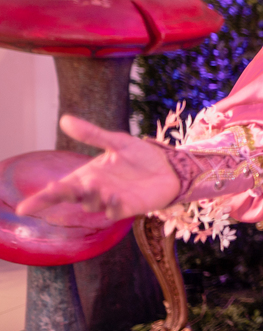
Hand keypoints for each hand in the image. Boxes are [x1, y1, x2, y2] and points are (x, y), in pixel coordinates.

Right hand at [16, 115, 180, 221]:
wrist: (170, 167)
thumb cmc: (141, 156)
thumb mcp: (116, 142)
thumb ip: (92, 134)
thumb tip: (65, 119)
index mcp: (88, 175)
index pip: (60, 189)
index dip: (41, 199)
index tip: (23, 208)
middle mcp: (96, 190)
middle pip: (71, 197)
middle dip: (62, 194)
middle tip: (55, 188)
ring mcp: (111, 200)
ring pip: (92, 204)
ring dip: (90, 197)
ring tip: (94, 186)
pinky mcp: (129, 208)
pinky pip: (115, 211)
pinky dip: (112, 206)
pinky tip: (114, 196)